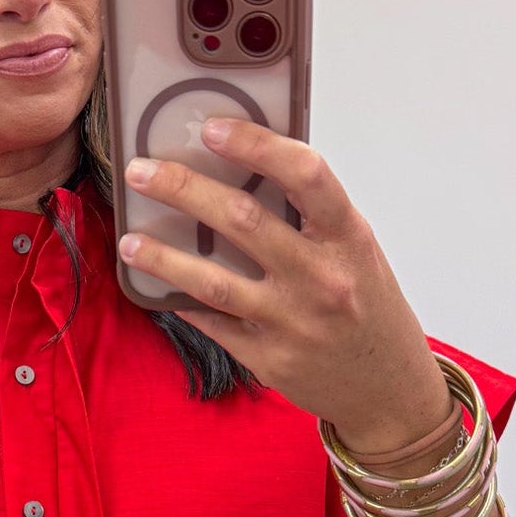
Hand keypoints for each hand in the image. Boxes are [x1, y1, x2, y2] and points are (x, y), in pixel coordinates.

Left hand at [119, 118, 450, 451]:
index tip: (211, 128)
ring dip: (162, 258)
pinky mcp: (269, 358)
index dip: (256, 145)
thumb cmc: (368, 306)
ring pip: (213, 281)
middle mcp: (321, 278)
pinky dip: (183, 303)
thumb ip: (312, 217)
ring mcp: (292, 322)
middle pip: (242, 220)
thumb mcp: (356, 251)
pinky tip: (157, 289)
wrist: (387, 388)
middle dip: (183, 190)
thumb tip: (246, 168)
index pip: (305, 174)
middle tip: (140, 172)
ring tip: (128, 241)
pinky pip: (213, 323)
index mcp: (349, 237)